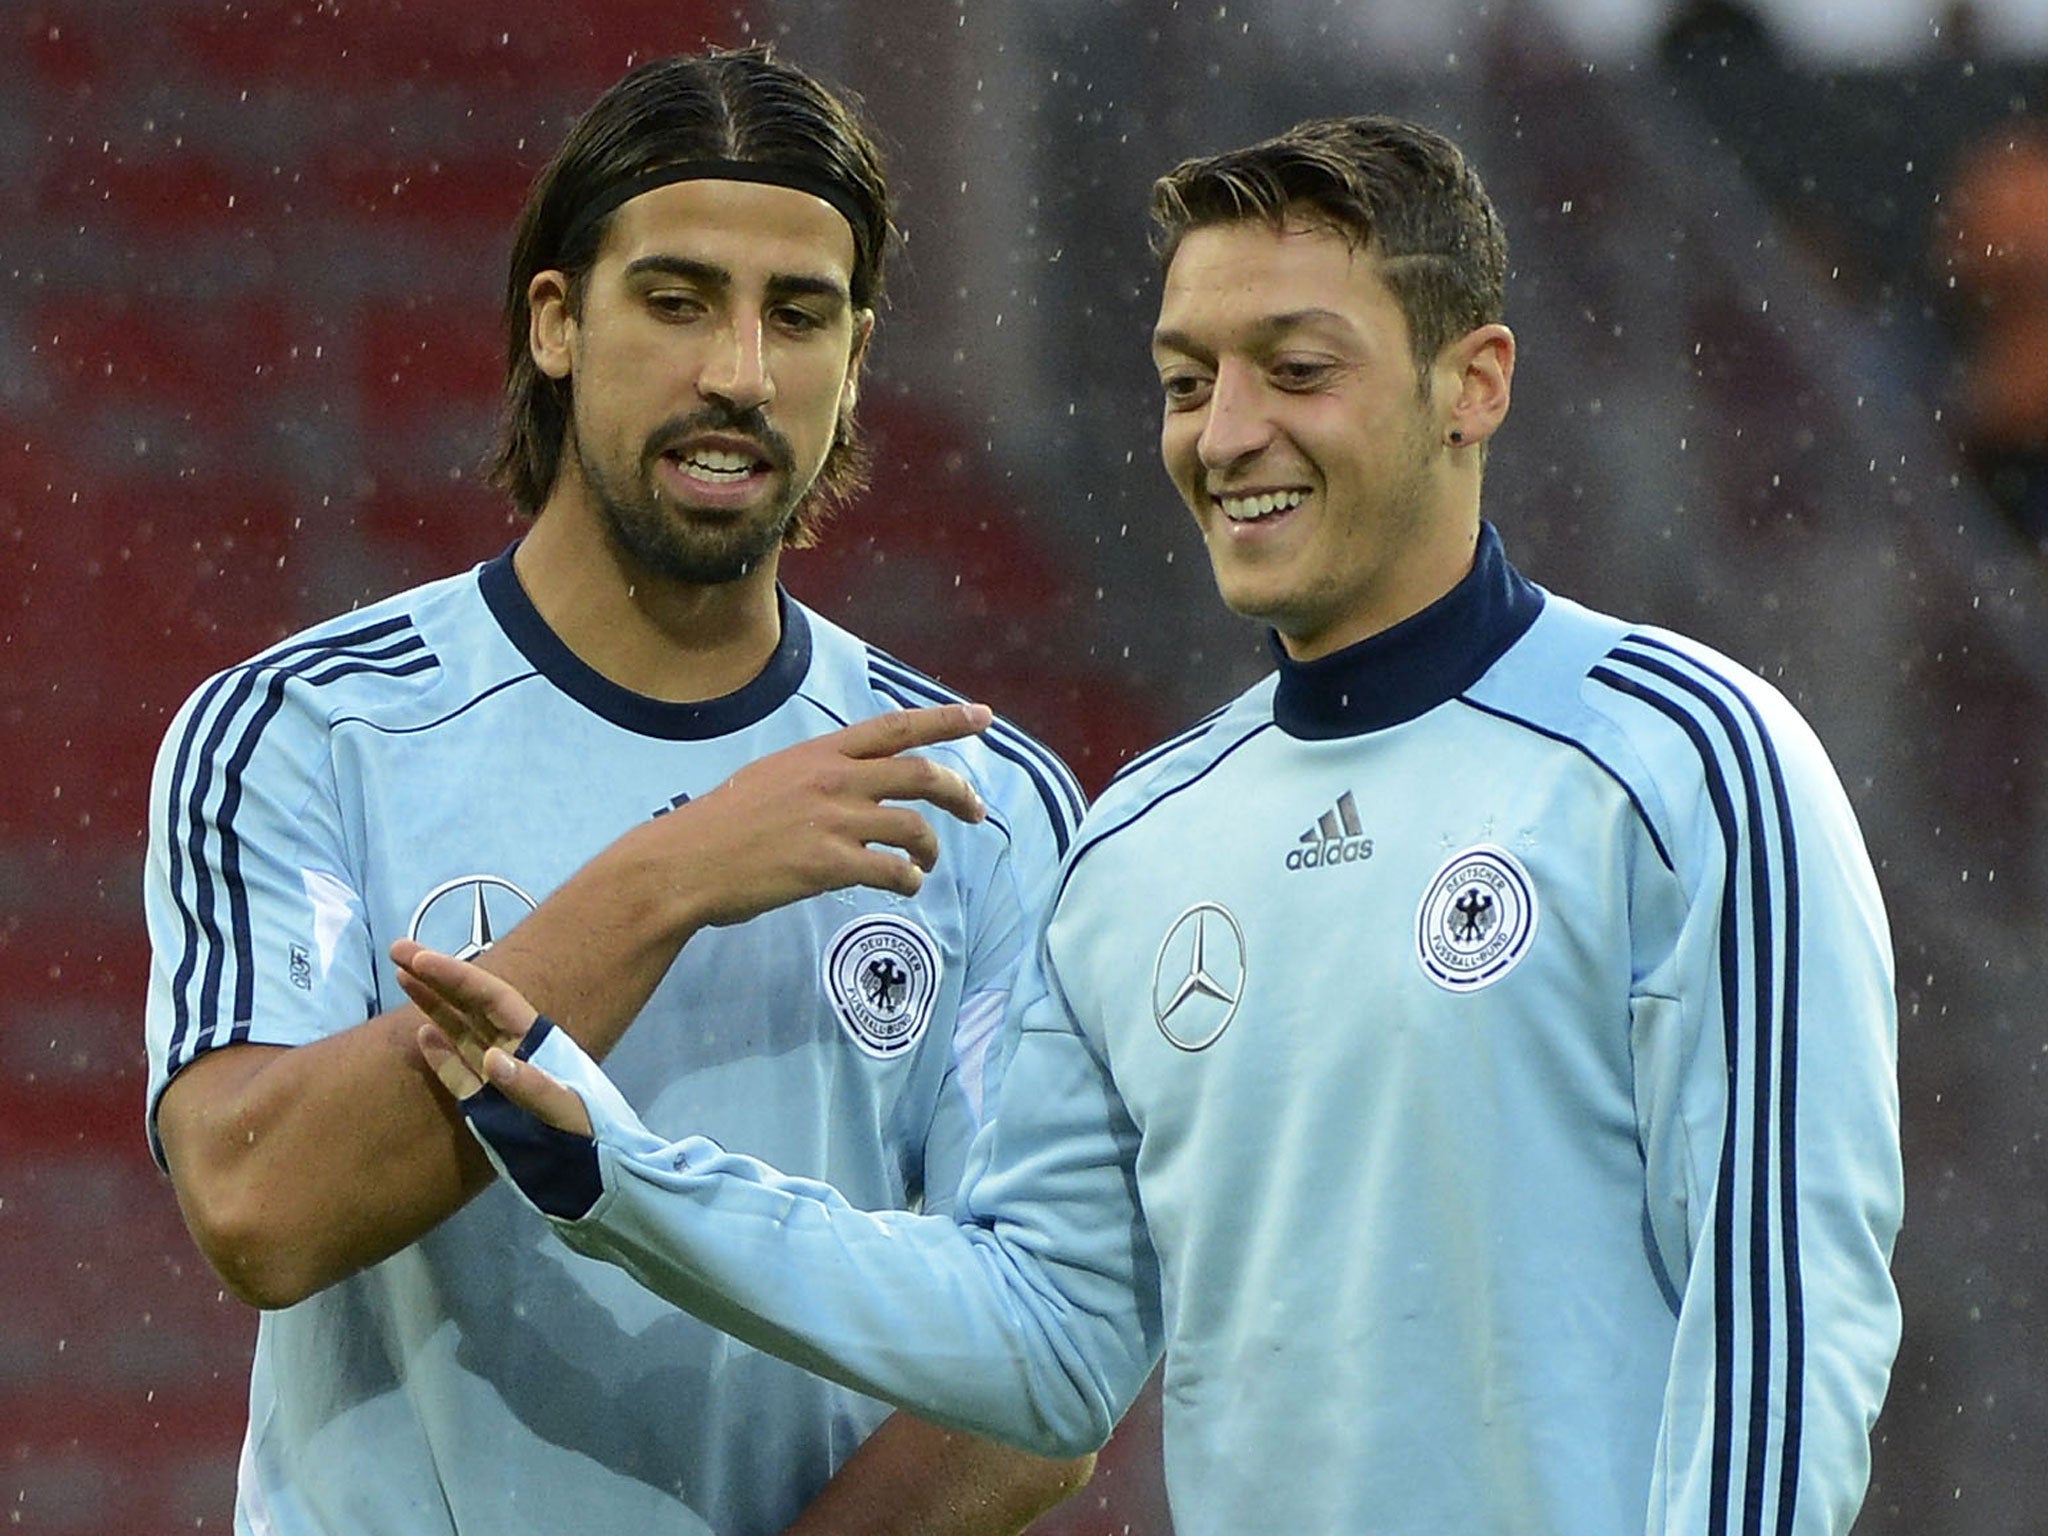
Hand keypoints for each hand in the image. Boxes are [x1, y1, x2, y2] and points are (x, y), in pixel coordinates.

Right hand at [394, 940, 593, 1137]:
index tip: (420, 959)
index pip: (492, 998)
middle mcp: (516, 1051)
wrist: (596, 1178)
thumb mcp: (569, 1114)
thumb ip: (533, 1086)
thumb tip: (490, 1056)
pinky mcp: (488, 1106)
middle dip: (436, 976)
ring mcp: (499, 1077)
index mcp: (537, 1041)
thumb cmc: (590, 1141)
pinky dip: (440, 1054)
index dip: (456, 976)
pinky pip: (459, 1074)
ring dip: (433, 1005)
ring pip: (460, 1032)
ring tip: (401, 976)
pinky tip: (422, 1033)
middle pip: (471, 1004)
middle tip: (397, 949)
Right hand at [667, 702, 993, 927]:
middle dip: (959, 792)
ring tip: (925, 865)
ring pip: (913, 826)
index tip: (983, 716)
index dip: (945, 720)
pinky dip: (908, 881)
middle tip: (976, 811)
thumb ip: (816, 776)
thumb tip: (850, 788)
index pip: (896, 727)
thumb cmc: (721, 825)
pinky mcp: (829, 864)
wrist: (684, 863)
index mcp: (819, 753)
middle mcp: (833, 778)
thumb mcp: (770, 778)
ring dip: (930, 849)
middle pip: (920, 774)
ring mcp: (832, 820)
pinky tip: (905, 888)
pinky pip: (892, 871)